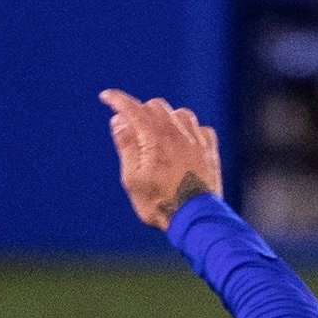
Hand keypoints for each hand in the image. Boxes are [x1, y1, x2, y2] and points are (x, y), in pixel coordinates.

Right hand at [101, 89, 223, 230]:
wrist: (196, 220)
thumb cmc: (160, 203)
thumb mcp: (132, 178)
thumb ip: (126, 146)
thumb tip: (119, 120)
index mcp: (155, 138)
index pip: (133, 109)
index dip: (117, 100)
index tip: (106, 97)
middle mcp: (178, 134)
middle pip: (156, 106)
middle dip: (140, 109)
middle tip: (131, 123)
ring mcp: (197, 142)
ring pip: (181, 114)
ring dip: (166, 117)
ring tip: (157, 131)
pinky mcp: (210, 152)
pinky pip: (202, 129)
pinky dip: (190, 129)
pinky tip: (185, 140)